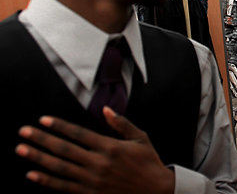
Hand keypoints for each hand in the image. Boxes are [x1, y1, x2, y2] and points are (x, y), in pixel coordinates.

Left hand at [15, 107, 173, 193]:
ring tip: (21, 149)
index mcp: (110, 147)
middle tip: (24, 131)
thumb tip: (106, 110)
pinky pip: (64, 187)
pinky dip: (46, 180)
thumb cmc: (149, 162)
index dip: (59, 126)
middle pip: (64, 150)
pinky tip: (32, 174)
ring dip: (38, 158)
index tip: (43, 119)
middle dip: (41, 139)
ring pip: (60, 168)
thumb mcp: (140, 139)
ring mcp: (93, 180)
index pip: (78, 134)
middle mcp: (98, 163)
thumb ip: (122, 124)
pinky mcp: (91, 193)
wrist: (156, 191)